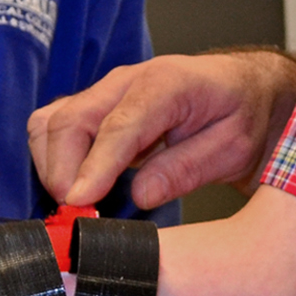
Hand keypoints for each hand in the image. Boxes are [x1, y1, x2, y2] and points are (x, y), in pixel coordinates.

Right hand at [30, 51, 295, 208]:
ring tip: (76, 204)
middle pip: (71, 119)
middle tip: (77, 215)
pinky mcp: (94, 106)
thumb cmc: (242, 116)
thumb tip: (140, 195)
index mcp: (168, 83)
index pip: (119, 125)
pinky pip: (54, 125)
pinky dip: (52, 157)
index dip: (95, 166)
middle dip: (62, 170)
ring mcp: (107, 91)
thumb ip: (186, 169)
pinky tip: (75, 186)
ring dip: (52, 165)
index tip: (80, 201)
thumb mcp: (232, 148)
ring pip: (52, 121)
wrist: (244, 91)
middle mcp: (129, 80)